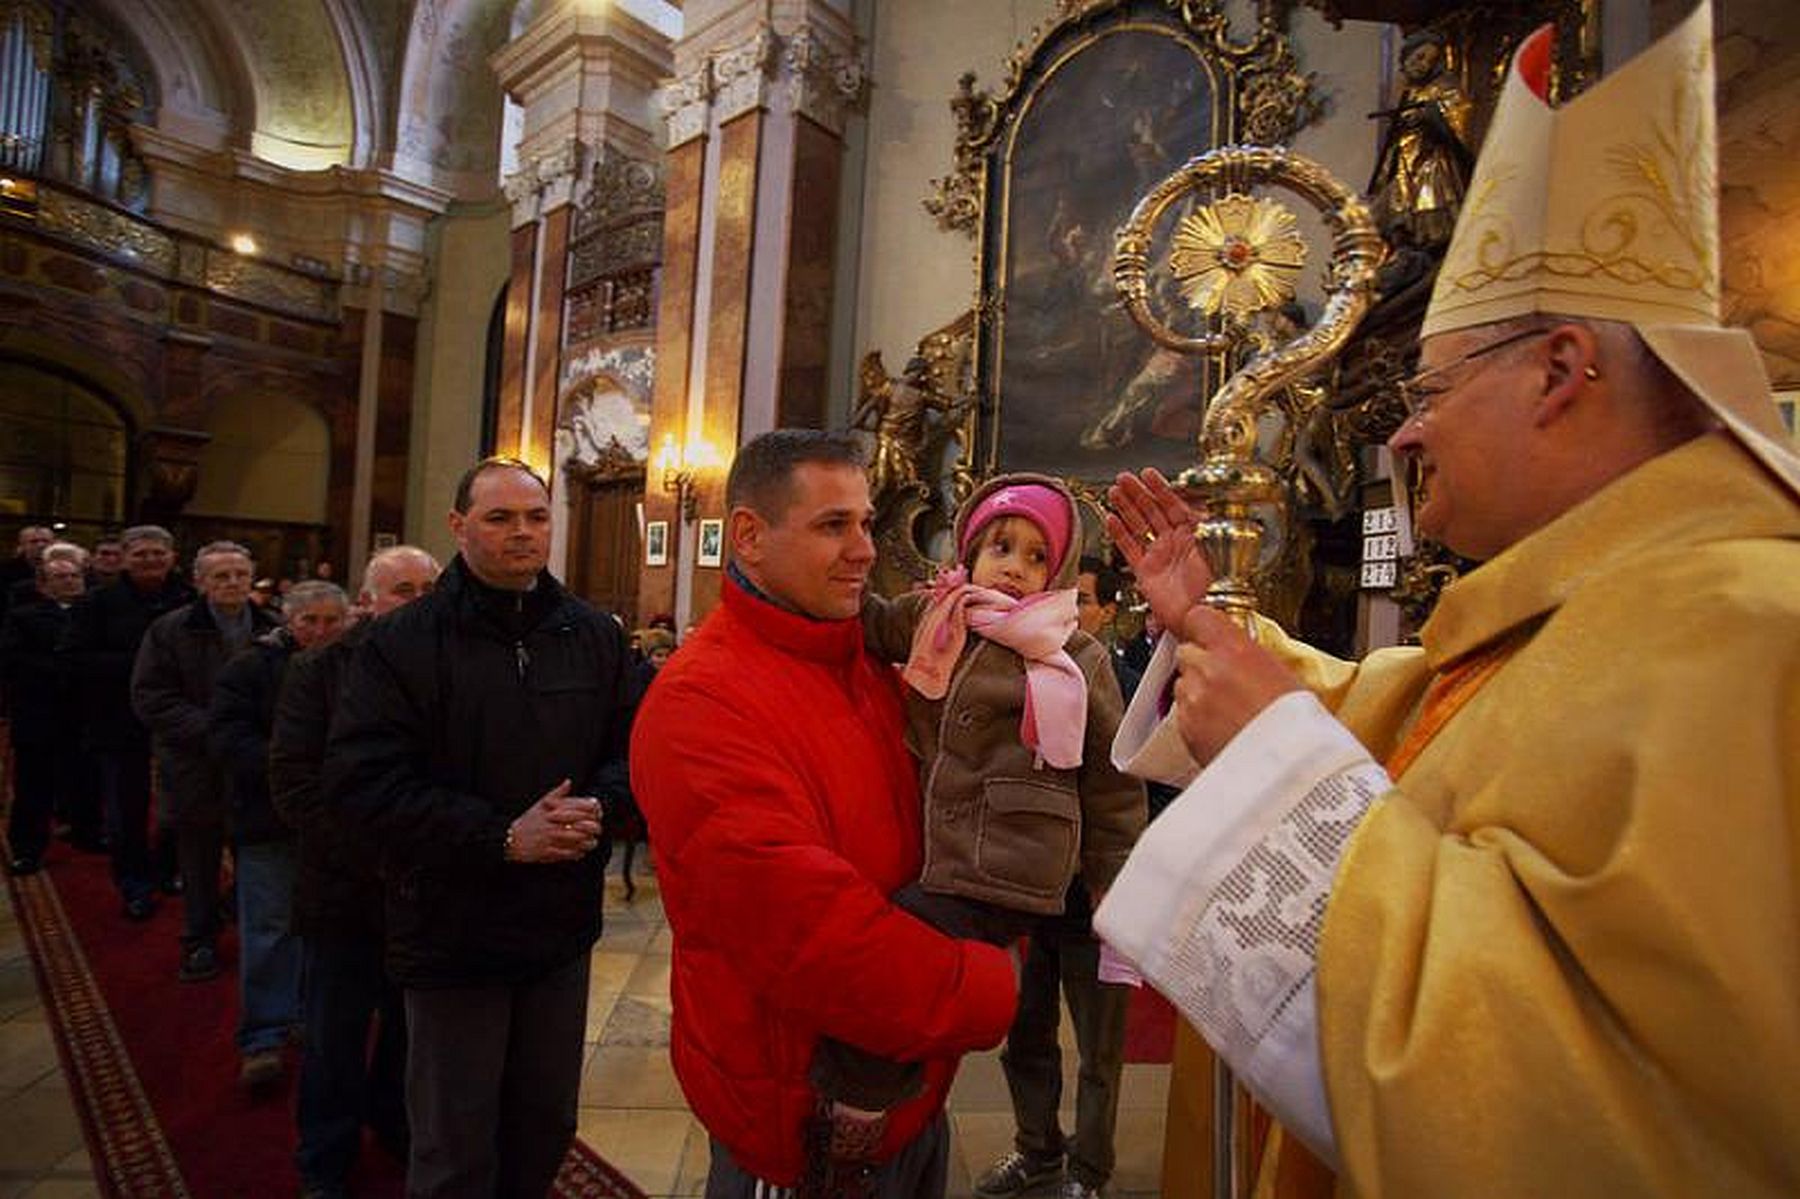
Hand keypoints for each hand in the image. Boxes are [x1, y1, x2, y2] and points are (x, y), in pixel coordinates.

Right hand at [505, 778, 603, 863]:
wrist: (510, 838)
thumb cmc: (528, 820)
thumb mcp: (540, 804)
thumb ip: (557, 793)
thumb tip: (569, 782)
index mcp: (552, 811)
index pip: (577, 808)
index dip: (591, 811)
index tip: (598, 813)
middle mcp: (552, 824)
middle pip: (579, 825)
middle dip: (592, 828)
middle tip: (598, 829)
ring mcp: (550, 839)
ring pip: (575, 840)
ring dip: (587, 842)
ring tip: (593, 842)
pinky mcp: (547, 852)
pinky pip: (566, 854)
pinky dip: (576, 853)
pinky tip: (582, 852)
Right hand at [1106, 469, 1212, 635]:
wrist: (1201, 616)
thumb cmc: (1215, 588)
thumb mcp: (1217, 549)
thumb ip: (1207, 526)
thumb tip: (1202, 504)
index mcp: (1194, 535)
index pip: (1174, 504)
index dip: (1160, 488)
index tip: (1148, 474)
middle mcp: (1175, 543)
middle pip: (1153, 512)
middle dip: (1138, 493)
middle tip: (1124, 478)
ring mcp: (1159, 556)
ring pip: (1139, 526)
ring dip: (1126, 508)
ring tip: (1114, 492)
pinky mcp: (1146, 572)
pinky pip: (1130, 548)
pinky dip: (1119, 534)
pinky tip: (1111, 519)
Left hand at [1172, 605, 1302, 763]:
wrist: (1289, 772)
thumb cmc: (1298, 728)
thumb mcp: (1285, 677)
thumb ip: (1252, 657)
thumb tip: (1241, 653)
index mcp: (1234, 650)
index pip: (1199, 617)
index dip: (1203, 626)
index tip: (1209, 632)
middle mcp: (1207, 671)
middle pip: (1187, 652)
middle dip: (1202, 662)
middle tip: (1228, 680)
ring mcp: (1192, 701)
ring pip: (1183, 684)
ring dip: (1199, 692)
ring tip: (1230, 711)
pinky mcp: (1185, 730)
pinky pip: (1183, 714)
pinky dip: (1197, 718)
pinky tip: (1224, 729)